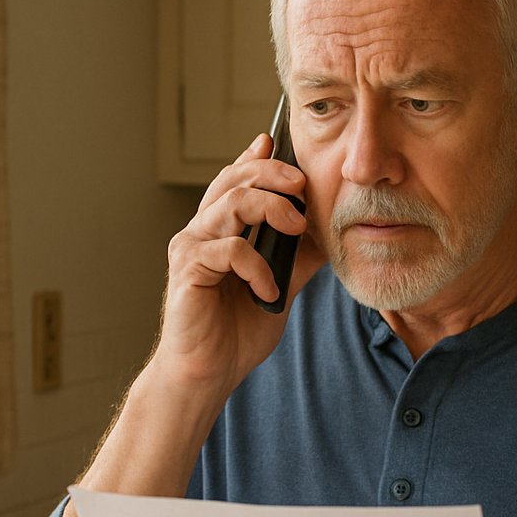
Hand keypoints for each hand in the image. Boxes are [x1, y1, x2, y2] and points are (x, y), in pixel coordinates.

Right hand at [152, 133, 324, 398]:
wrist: (208, 374)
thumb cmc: (236, 333)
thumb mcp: (280, 287)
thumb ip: (297, 258)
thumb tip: (329, 232)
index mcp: (219, 231)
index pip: (235, 180)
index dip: (256, 157)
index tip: (278, 142)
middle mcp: (201, 232)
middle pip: (233, 180)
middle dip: (272, 173)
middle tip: (303, 185)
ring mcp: (191, 248)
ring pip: (230, 203)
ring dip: (270, 209)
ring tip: (297, 227)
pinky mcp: (187, 270)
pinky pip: (230, 250)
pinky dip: (258, 267)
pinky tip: (269, 292)